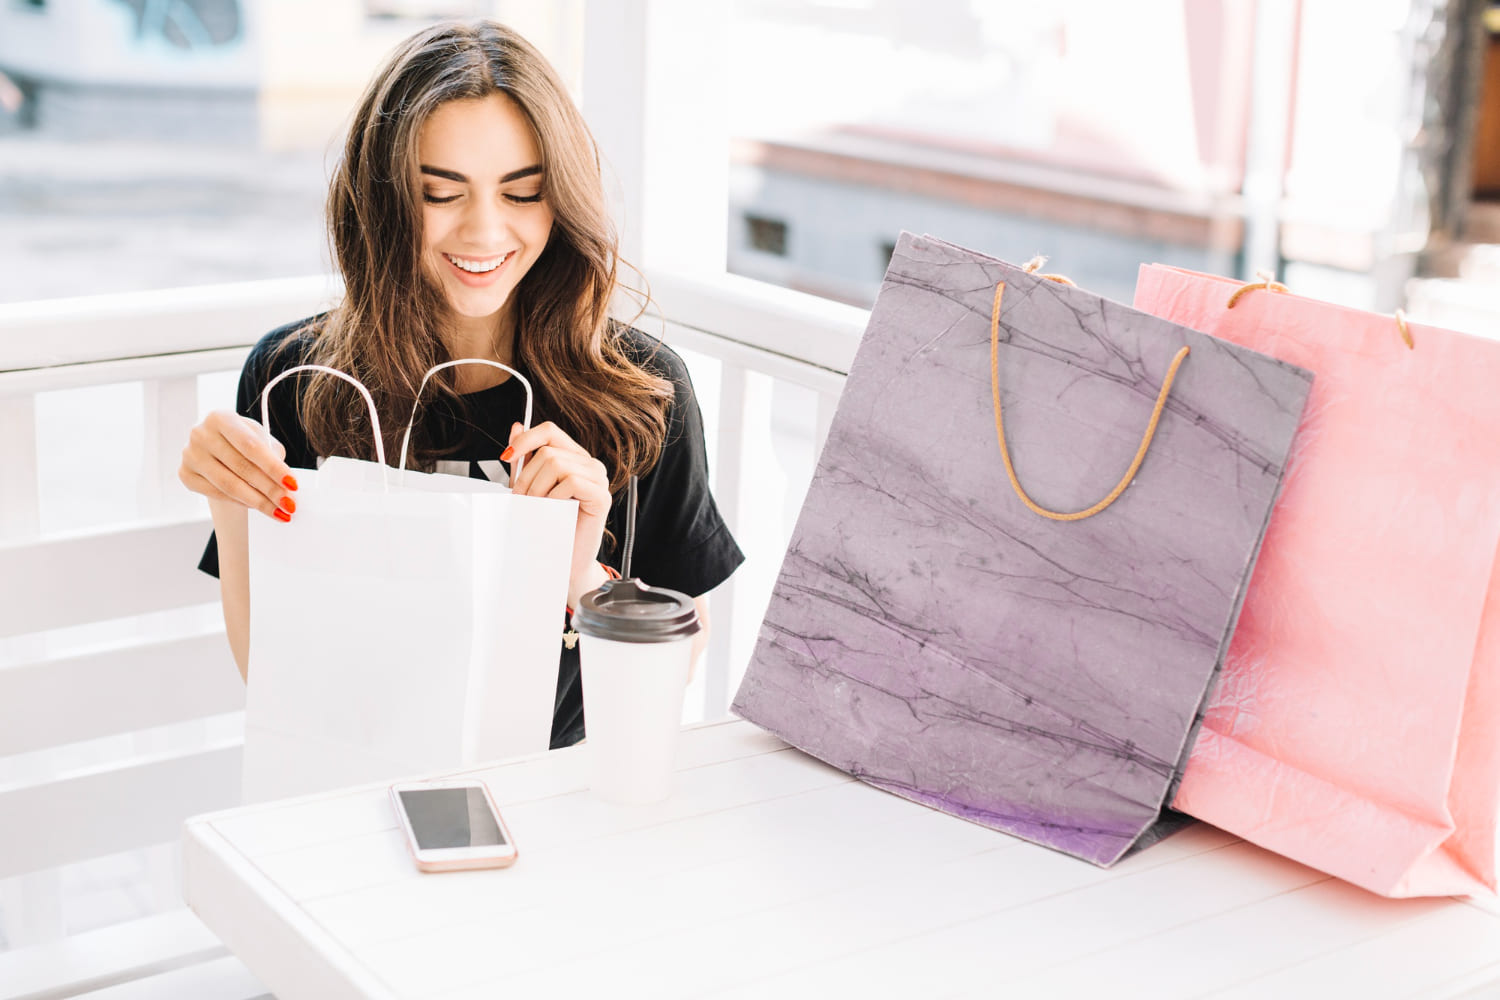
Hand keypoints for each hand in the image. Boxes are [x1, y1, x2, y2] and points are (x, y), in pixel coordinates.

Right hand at [179, 410, 298, 521]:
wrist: (216, 445)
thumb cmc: (242, 440)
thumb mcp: (258, 437)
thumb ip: (272, 454)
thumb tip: (287, 484)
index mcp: (220, 417)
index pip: (251, 446)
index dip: (274, 467)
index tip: (293, 484)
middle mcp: (200, 434)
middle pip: (241, 468)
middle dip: (270, 489)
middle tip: (289, 505)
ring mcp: (189, 455)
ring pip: (229, 485)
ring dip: (258, 502)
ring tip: (278, 512)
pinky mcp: (185, 474)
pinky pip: (217, 494)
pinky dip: (240, 503)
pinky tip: (258, 507)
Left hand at [504, 422, 611, 604]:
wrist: (562, 560)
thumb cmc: (549, 524)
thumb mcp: (530, 486)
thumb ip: (525, 458)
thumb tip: (516, 427)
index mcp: (574, 457)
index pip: (549, 431)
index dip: (526, 440)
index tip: (506, 457)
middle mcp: (589, 464)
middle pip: (548, 450)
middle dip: (526, 477)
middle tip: (521, 500)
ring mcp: (599, 479)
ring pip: (557, 464)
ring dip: (538, 489)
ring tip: (536, 507)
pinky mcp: (602, 497)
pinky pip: (571, 482)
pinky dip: (554, 496)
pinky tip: (553, 510)